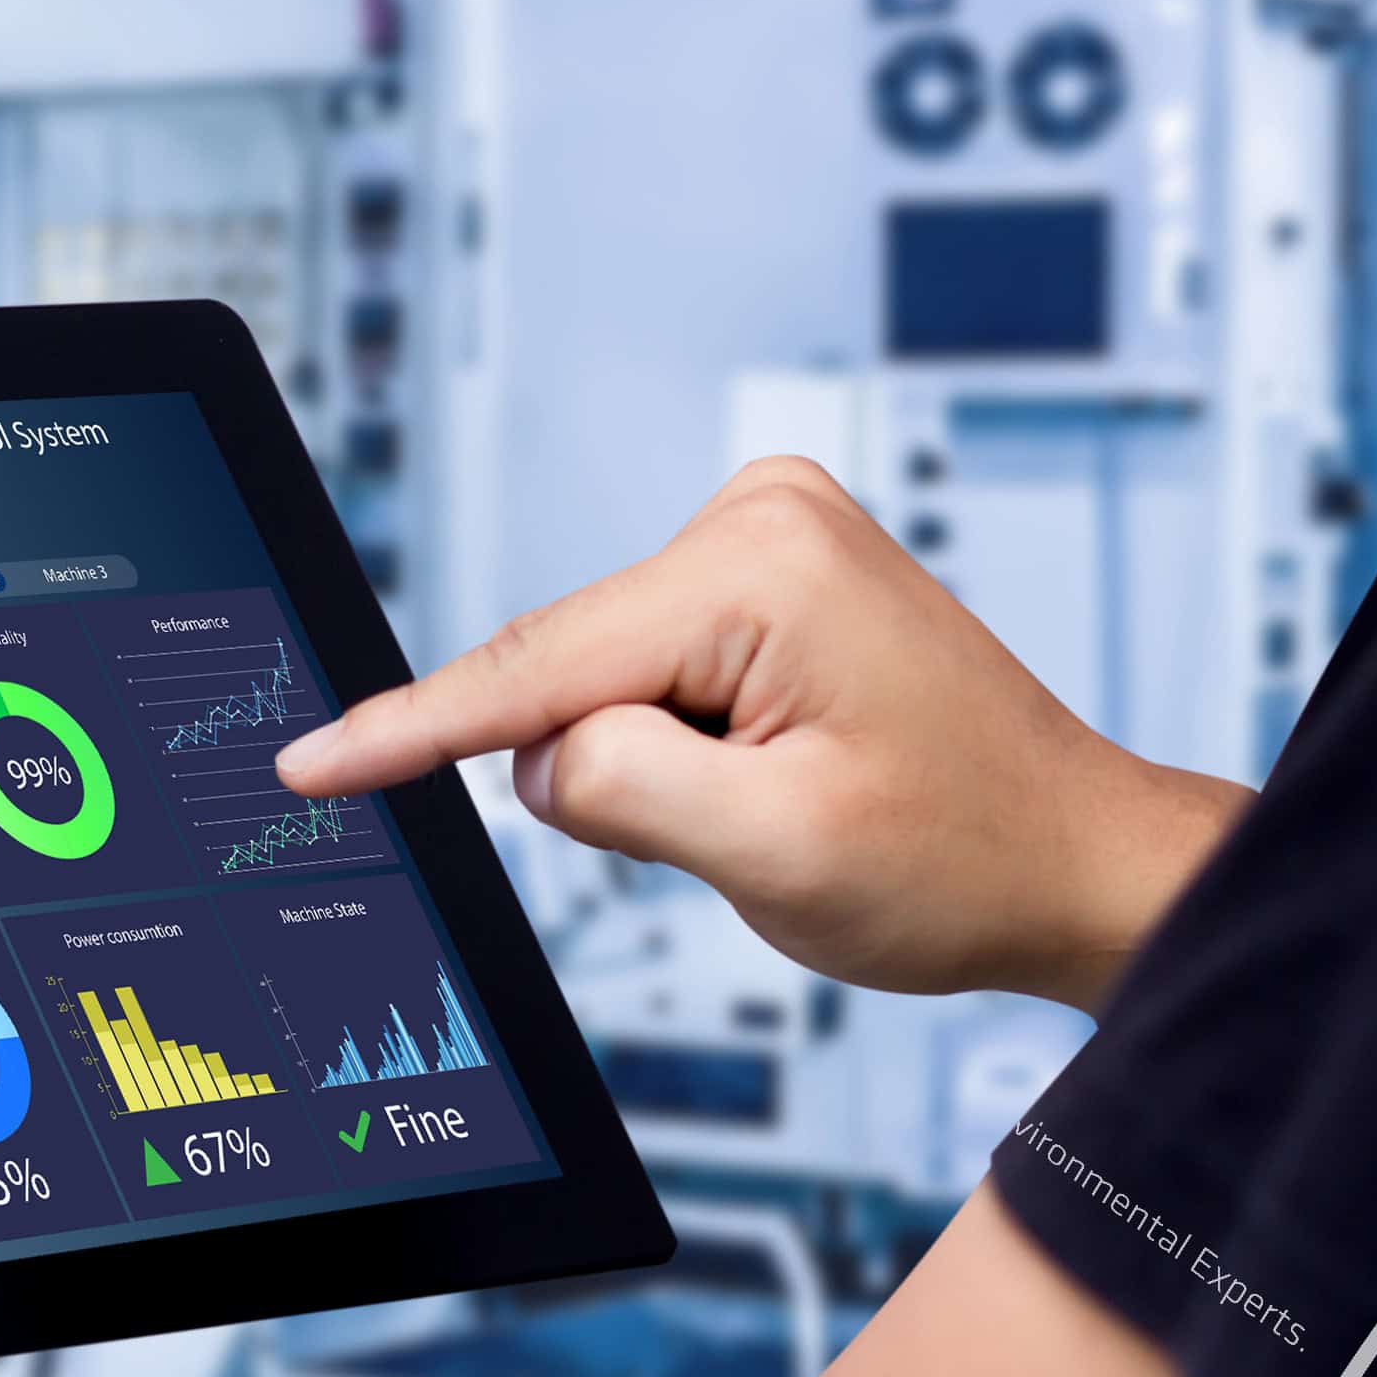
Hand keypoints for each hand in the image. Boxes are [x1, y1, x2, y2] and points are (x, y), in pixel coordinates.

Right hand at [273, 458, 1244, 1011]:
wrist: (1073, 859)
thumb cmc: (961, 861)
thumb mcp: (770, 853)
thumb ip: (613, 789)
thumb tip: (536, 755)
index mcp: (761, 567)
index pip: (535, 667)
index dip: (408, 730)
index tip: (303, 767)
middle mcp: (761, 516)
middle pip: (571, 673)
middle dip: (608, 771)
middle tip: (750, 830)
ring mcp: (768, 533)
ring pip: (604, 681)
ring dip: (658, 763)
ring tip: (791, 796)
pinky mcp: (768, 570)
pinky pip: (648, 673)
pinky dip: (681, 741)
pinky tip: (784, 767)